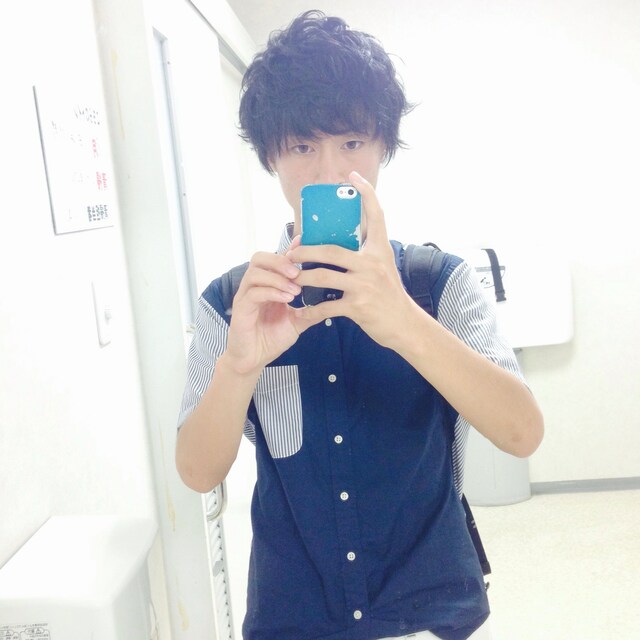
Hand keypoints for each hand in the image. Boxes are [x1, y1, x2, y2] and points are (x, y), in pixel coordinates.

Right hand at [224, 251, 314, 374]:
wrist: (254, 360)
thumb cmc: (271, 339)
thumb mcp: (297, 322)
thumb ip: (311, 310)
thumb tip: (333, 302)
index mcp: (267, 285)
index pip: (275, 259)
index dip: (289, 250)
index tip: (305, 243)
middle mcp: (254, 286)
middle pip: (259, 258)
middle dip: (280, 260)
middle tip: (297, 272)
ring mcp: (245, 296)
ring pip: (255, 272)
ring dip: (277, 278)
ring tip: (295, 290)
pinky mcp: (241, 310)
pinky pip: (254, 293)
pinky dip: (272, 293)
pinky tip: (287, 299)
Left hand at [286, 171, 417, 349]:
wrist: (406, 326)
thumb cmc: (391, 296)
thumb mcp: (384, 268)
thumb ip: (367, 254)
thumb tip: (345, 242)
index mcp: (380, 251)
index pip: (376, 215)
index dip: (366, 193)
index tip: (354, 177)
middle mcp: (373, 264)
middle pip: (331, 250)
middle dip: (306, 251)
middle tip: (291, 253)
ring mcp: (365, 285)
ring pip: (324, 276)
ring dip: (303, 278)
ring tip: (291, 279)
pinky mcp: (358, 306)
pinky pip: (326, 306)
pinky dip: (311, 311)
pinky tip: (301, 312)